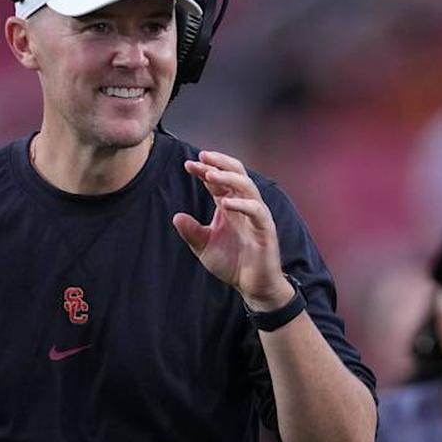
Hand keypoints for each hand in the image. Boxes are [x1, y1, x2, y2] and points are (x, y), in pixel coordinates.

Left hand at [172, 151, 293, 310]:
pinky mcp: (265, 228)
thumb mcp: (204, 247)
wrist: (253, 285)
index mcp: (230, 206)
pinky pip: (256, 210)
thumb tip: (176, 217)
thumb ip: (192, 232)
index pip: (218, 181)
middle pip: (237, 173)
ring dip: (229, 178)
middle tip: (203, 156)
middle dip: (220, 163)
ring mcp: (256, 215)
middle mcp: (244, 205)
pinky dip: (242, 204)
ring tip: (210, 175)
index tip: (188, 164)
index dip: (204, 170)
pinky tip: (225, 203)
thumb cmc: (233, 263)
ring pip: (247, 186)